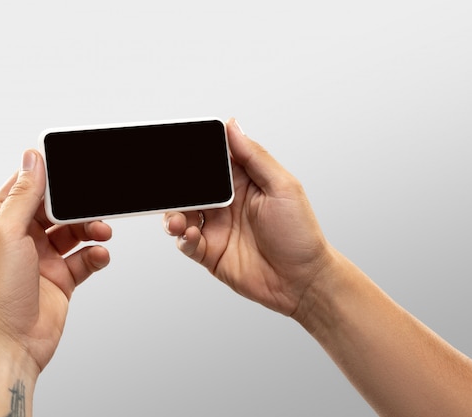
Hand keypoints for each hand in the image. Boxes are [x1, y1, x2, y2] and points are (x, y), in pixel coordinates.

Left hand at [0, 149, 111, 373]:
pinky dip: (96, 254)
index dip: (50, 176)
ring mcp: (42, 258)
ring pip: (74, 231)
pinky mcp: (61, 278)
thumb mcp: (7, 233)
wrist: (10, 344)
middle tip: (95, 203)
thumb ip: (24, 195)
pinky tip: (100, 255)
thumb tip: (32, 158)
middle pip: (57, 208)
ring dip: (91, 228)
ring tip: (103, 231)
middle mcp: (21, 238)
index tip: (74, 165)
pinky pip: (85, 258)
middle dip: (78, 205)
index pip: (27, 186)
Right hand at [163, 119, 331, 315]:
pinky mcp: (209, 253)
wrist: (303, 282)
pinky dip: (182, 237)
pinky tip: (190, 235)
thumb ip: (254, 156)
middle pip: (191, 188)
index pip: (211, 161)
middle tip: (168, 187)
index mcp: (243, 182)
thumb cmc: (300, 234)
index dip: (194, 155)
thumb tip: (233, 125)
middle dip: (176, 187)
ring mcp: (216, 228)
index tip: (176, 147)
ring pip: (181, 214)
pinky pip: (186, 242)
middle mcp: (225, 203)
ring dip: (173, 214)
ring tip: (177, 220)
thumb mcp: (283, 187)